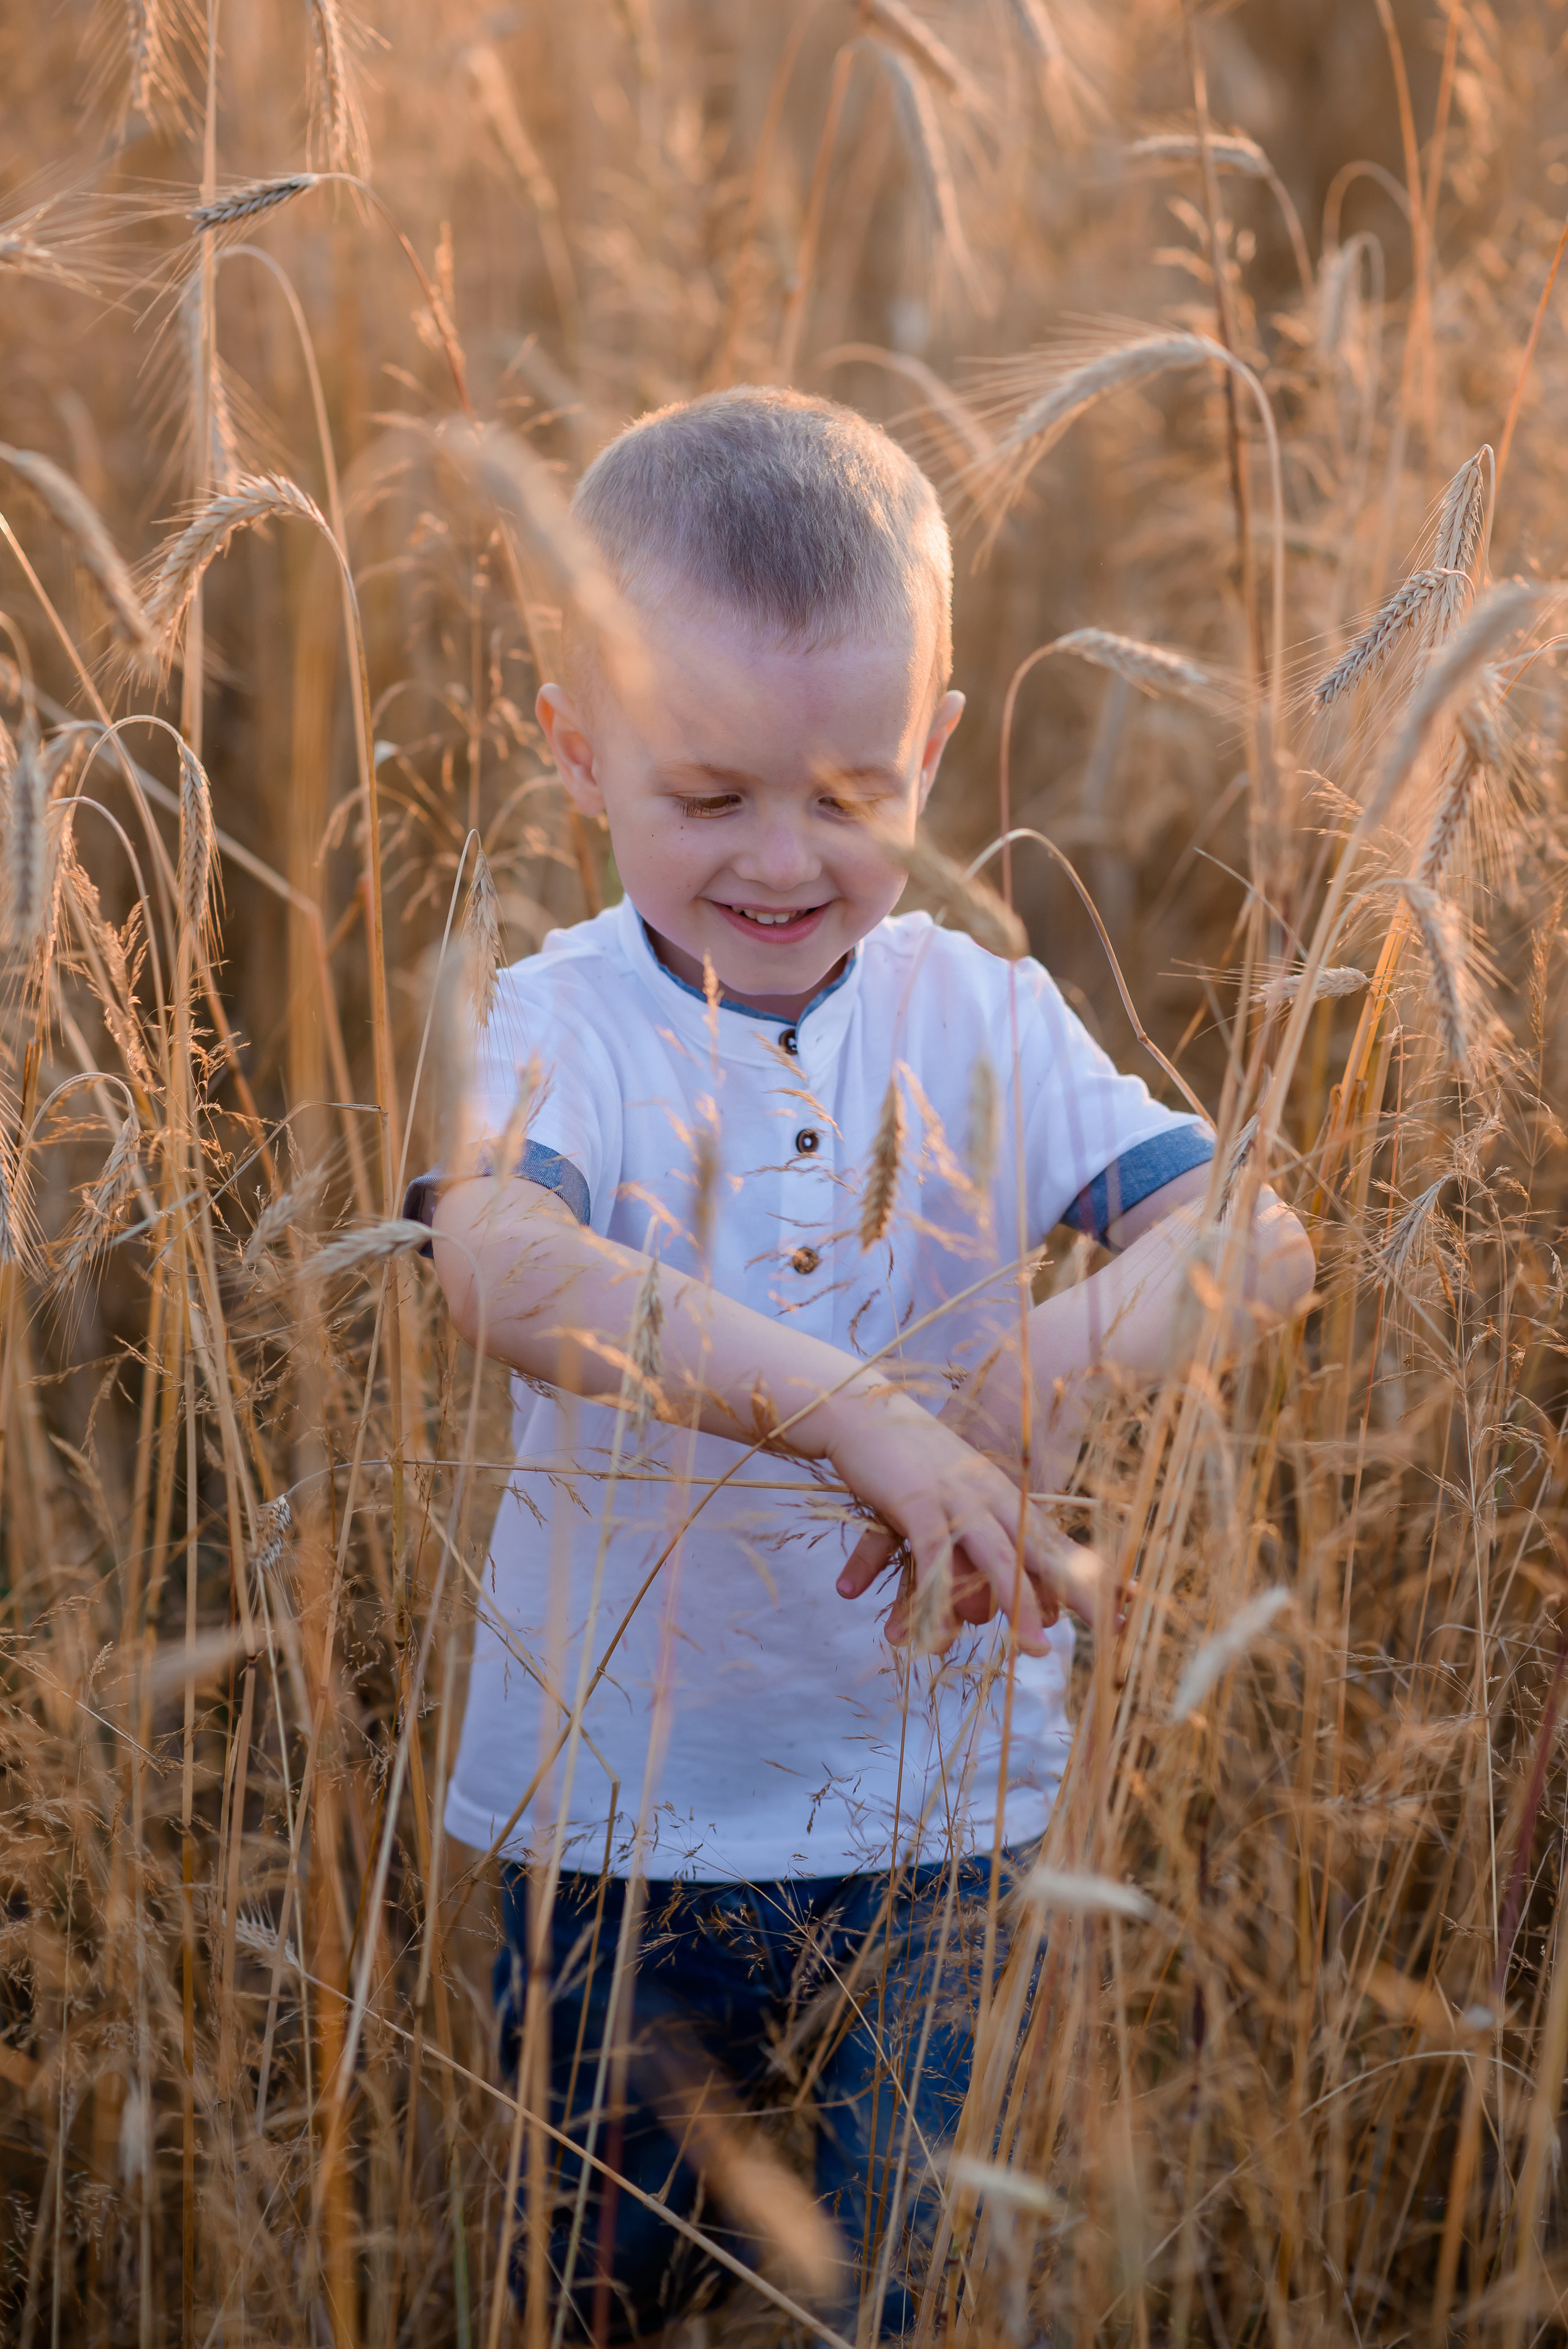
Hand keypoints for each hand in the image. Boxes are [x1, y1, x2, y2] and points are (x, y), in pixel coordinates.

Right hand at [826, 1392, 1102, 1656]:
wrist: (863, 1412)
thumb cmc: (908, 1462)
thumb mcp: (954, 1497)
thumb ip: (975, 1540)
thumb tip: (983, 1601)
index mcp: (1006, 1498)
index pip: (1058, 1544)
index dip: (1093, 1577)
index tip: (1131, 1607)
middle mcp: (993, 1499)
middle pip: (1046, 1555)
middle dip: (1082, 1597)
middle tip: (1116, 1634)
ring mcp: (959, 1500)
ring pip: (999, 1561)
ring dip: (1018, 1609)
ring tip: (1036, 1651)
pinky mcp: (918, 1503)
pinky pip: (935, 1560)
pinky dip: (937, 1601)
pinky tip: (938, 1637)